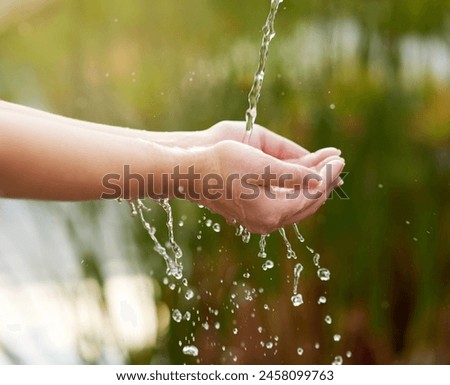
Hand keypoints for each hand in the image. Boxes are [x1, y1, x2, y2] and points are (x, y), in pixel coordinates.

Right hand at [189, 122, 344, 233]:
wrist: (192, 174)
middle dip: (324, 183)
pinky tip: (301, 181)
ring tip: (325, 171)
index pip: (312, 194)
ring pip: (296, 206)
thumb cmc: (222, 164)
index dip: (328, 175)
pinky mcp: (252, 215)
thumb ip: (295, 175)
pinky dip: (296, 193)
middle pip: (307, 204)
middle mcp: (268, 222)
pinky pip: (283, 206)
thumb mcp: (262, 165)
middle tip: (337, 164)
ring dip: (311, 188)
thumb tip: (324, 180)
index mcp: (273, 211)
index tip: (340, 158)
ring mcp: (259, 221)